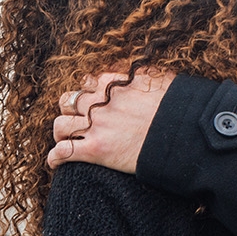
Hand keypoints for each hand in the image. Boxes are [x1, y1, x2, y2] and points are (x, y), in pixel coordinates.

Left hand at [47, 69, 174, 172]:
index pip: (88, 83)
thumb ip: (144, 75)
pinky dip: (55, 158)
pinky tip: (55, 162)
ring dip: (60, 133)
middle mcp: (100, 103)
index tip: (91, 101)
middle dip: (70, 111)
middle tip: (77, 121)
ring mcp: (96, 126)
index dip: (87, 93)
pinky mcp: (96, 149)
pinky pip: (63, 152)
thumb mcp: (161, 80)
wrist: (182, 133)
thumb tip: (140, 73)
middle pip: (69, 102)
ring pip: (61, 125)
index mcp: (114, 84)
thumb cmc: (178, 108)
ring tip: (65, 140)